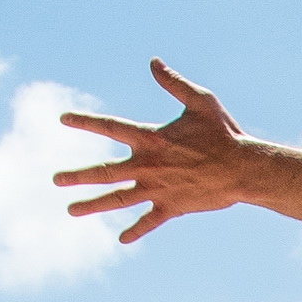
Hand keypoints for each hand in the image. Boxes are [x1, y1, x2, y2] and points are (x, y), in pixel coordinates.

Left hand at [56, 60, 268, 243]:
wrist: (245, 170)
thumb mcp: (201, 101)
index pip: (108, 126)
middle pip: (103, 172)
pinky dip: (136, 230)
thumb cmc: (225, 133)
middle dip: (77, 176)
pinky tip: (122, 239)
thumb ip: (174, 83)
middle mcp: (147, 166)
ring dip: (93, 205)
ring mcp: (158, 189)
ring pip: (118, 199)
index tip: (63, 119)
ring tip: (72, 210)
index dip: (84, 122)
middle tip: (56, 180)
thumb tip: (153, 62)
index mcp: (150, 138)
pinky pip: (150, 221)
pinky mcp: (173, 207)